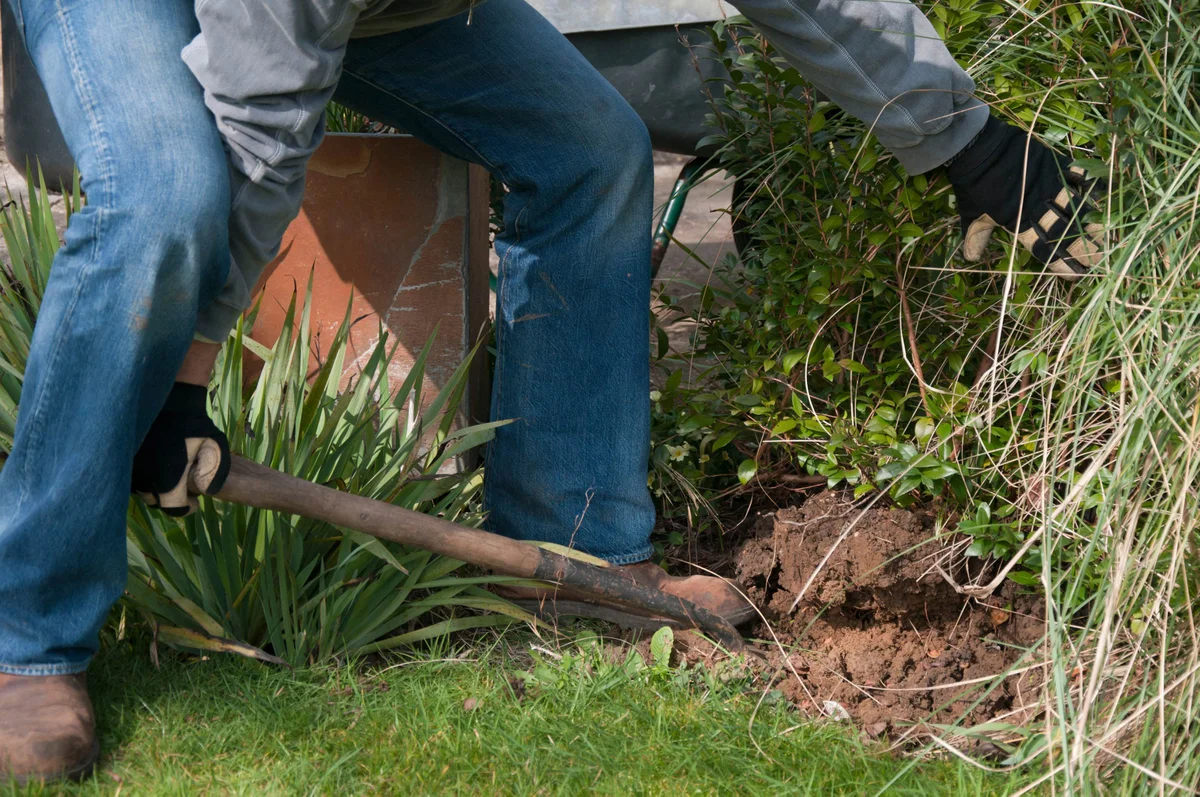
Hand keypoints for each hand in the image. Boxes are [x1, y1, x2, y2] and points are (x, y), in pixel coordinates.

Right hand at [132, 383, 230, 515]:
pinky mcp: (122, 458)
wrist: (169, 400)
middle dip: (171, 498)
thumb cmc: (195, 425)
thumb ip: (215, 473)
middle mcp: (144, 479)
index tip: (194, 500)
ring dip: (156, 488)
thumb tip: (208, 492)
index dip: (186, 507)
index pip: (173, 509)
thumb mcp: (215, 447)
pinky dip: (144, 476)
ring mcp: (129, 469)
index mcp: (167, 480)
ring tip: (170, 474)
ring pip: (142, 490)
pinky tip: (157, 464)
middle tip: (184, 486)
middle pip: (156, 501)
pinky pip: (131, 476)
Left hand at [947, 115, 1104, 276]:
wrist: (977, 147)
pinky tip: (1103, 195)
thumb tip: (971, 258)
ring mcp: (1048, 184)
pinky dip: (1090, 185)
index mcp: (1017, 223)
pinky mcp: (1054, 163)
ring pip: (1077, 207)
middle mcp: (1037, 207)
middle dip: (1084, 250)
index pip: (1044, 250)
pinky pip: (1078, 176)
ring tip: (1107, 236)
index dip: (1061, 265)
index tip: (1076, 275)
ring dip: (1093, 223)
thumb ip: (976, 237)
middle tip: (1099, 261)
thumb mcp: (971, 214)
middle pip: (1066, 233)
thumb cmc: (973, 185)